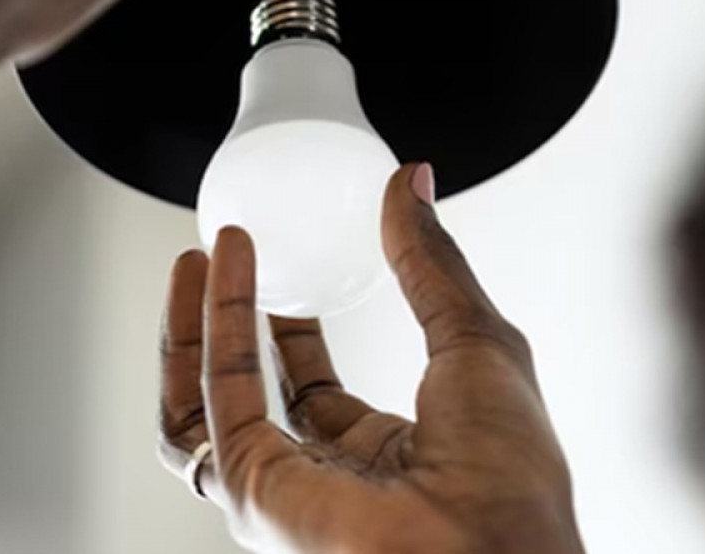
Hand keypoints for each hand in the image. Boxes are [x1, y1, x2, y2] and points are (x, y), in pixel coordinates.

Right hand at [159, 164, 583, 553]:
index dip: (294, 334)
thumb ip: (431, 264)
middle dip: (228, 325)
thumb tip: (413, 186)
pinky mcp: (254, 488)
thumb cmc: (508, 481)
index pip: (318, 393)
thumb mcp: (476, 342)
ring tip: (197, 261)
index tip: (282, 278)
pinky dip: (205, 331)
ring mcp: (286, 488)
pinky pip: (211, 402)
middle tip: (221, 261)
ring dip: (196, 326)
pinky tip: (211, 275)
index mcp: (385, 453)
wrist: (491, 548)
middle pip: (251, 399)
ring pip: (207, 404)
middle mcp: (326, 475)